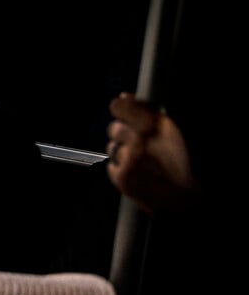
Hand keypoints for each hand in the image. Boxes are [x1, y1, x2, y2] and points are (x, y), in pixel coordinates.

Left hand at [106, 93, 199, 214]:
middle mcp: (141, 138)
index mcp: (157, 124)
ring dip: (122, 152)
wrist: (183, 197)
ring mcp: (130, 158)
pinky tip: (137, 173)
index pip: (121, 107)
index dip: (119, 108)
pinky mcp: (122, 175)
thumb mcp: (171, 131)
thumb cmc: (179, 162)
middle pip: (113, 128)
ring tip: (142, 162)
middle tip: (139, 145)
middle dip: (122, 134)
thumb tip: (123, 97)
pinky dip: (120, 168)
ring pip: (112, 147)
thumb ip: (146, 113)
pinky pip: (111, 165)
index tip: (120, 110)